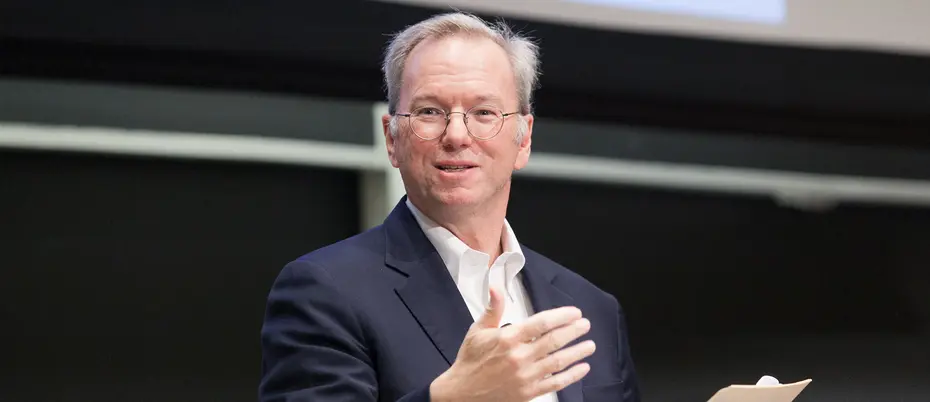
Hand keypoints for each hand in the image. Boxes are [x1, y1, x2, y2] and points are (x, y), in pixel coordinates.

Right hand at [430, 287, 595, 401]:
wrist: (462, 393)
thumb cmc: (470, 360)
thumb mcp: (478, 330)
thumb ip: (492, 309)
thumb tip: (496, 287)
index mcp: (507, 338)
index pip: (542, 323)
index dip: (562, 316)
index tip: (574, 313)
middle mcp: (519, 356)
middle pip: (554, 340)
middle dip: (574, 331)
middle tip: (585, 325)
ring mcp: (525, 375)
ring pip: (558, 361)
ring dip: (577, 352)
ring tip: (590, 345)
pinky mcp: (528, 392)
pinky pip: (555, 383)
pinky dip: (571, 375)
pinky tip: (582, 368)